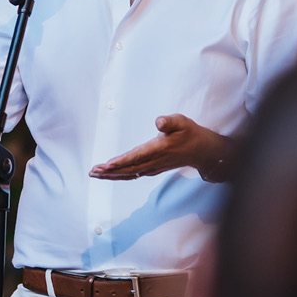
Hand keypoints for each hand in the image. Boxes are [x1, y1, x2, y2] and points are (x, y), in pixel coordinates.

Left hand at [89, 114, 224, 179]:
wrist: (203, 151)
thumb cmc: (190, 134)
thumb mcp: (182, 122)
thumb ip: (170, 121)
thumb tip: (158, 122)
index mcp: (159, 149)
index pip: (137, 156)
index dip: (121, 161)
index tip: (107, 165)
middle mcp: (155, 160)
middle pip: (129, 168)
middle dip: (110, 171)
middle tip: (93, 171)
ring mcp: (154, 166)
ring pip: (130, 173)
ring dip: (113, 175)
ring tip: (96, 174)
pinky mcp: (154, 168)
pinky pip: (135, 174)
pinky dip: (122, 175)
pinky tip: (112, 175)